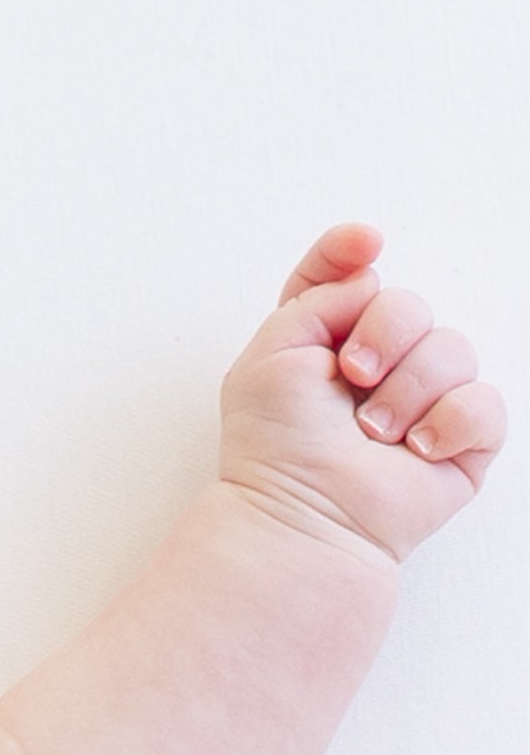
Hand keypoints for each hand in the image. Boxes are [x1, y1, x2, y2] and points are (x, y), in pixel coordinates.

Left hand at [220, 223, 504, 562]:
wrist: (304, 511)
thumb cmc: (275, 443)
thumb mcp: (271, 353)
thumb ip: (315, 297)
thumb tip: (369, 278)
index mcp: (323, 342)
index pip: (344, 279)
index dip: (350, 251)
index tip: (364, 242)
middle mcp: (376, 365)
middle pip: (409, 305)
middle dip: (384, 334)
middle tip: (352, 378)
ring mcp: (422, 400)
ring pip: (452, 349)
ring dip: (408, 390)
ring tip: (372, 434)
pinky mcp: (460, 439)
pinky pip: (483, 402)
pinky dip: (448, 423)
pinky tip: (415, 450)